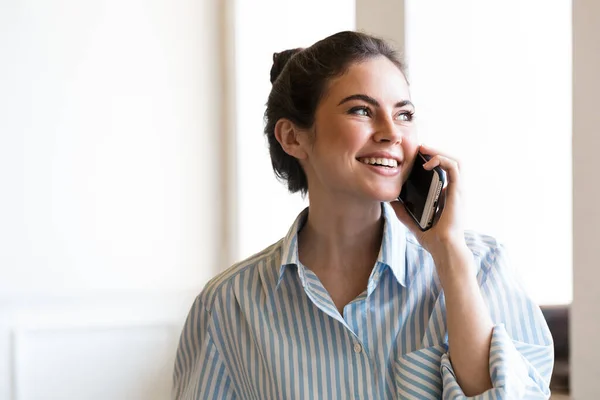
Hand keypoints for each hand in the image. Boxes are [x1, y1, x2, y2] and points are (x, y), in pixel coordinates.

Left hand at [391, 144, 466, 258]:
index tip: (417, 157)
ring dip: (439, 151)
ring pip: (455, 161)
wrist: (443, 248)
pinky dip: (441, 160)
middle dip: (436, 151)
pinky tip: (427, 163)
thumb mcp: (412, 221)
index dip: (433, 160)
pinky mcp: (458, 191)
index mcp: (446, 196)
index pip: (443, 172)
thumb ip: (403, 211)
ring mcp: (458, 190)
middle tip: (419, 148)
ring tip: (424, 149)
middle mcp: (454, 191)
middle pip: (450, 162)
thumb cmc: (431, 238)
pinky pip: (454, 167)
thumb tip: (390, 201)